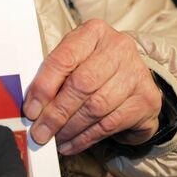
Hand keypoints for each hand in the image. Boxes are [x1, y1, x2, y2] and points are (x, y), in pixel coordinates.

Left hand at [23, 20, 163, 154]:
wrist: (134, 81)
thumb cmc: (95, 69)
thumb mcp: (74, 62)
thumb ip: (53, 77)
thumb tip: (32, 108)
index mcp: (95, 32)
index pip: (65, 58)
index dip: (44, 86)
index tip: (30, 110)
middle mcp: (119, 47)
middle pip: (82, 84)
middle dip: (56, 113)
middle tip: (40, 133)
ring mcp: (136, 73)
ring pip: (96, 107)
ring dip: (70, 128)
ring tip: (55, 139)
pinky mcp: (146, 99)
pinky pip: (109, 124)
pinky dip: (85, 138)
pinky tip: (71, 144)